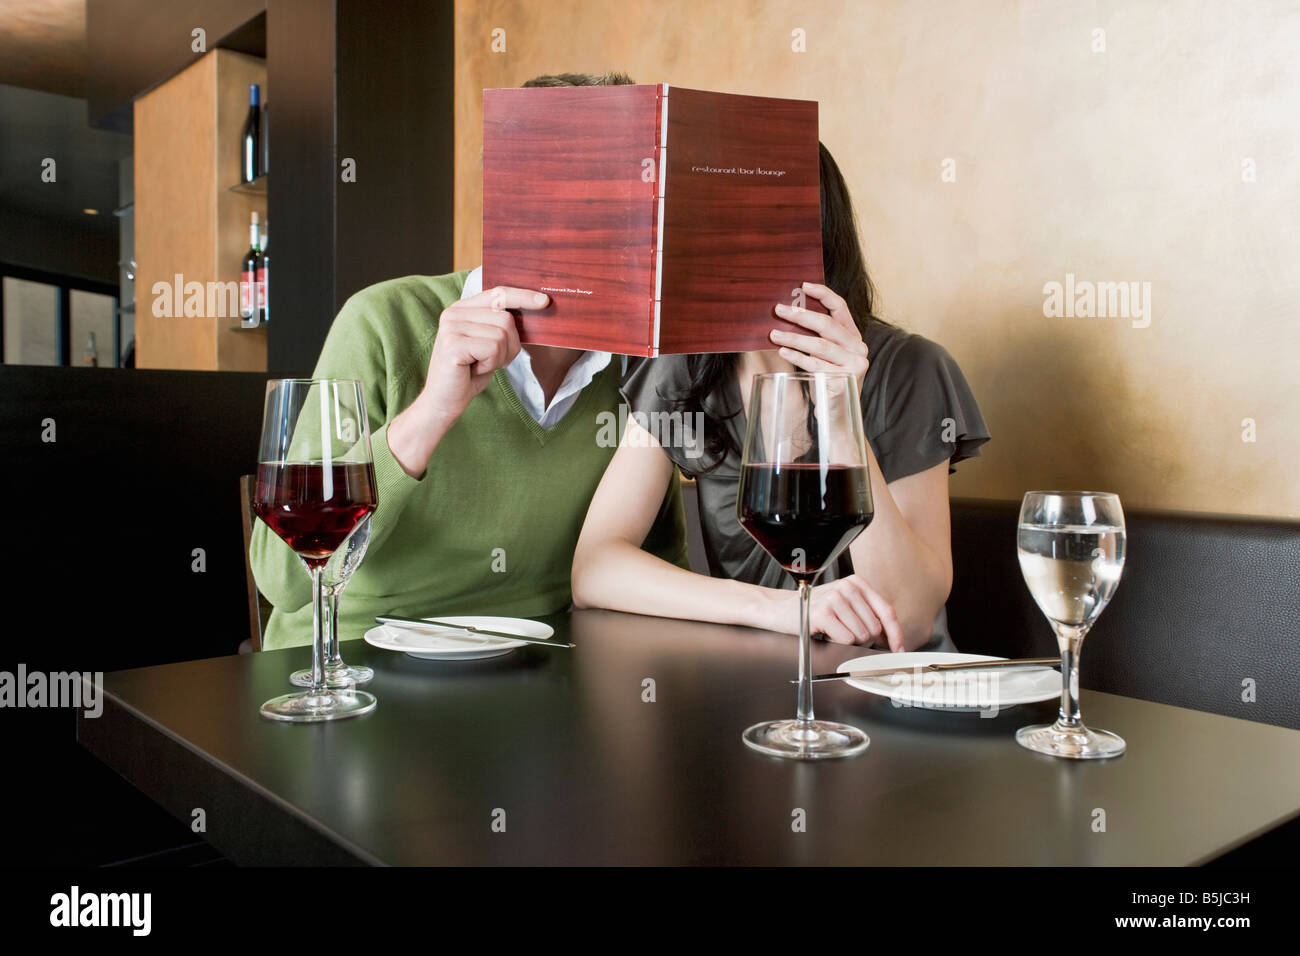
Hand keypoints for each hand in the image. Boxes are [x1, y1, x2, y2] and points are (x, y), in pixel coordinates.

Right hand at [388, 285, 547, 476]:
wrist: (444, 401)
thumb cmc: (470, 373)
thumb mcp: (489, 343)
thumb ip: (501, 325)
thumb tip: (535, 308)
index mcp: (462, 309)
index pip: (498, 293)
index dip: (523, 296)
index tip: (544, 302)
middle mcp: (454, 313)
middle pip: (505, 318)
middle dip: (510, 344)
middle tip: (491, 360)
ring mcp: (451, 327)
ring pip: (502, 334)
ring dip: (500, 356)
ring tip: (480, 365)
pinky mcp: (453, 344)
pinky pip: (493, 348)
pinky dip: (491, 364)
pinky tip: (474, 369)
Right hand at [768, 575, 903, 649]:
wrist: (779, 609)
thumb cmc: (812, 611)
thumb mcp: (843, 606)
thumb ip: (866, 615)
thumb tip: (890, 640)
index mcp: (857, 584)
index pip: (886, 612)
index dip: (896, 634)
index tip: (899, 650)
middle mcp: (848, 587)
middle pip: (875, 628)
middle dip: (865, 641)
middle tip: (844, 635)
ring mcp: (836, 599)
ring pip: (862, 636)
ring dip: (849, 642)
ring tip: (832, 632)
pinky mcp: (824, 613)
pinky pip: (846, 640)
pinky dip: (837, 643)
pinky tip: (825, 633)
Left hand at [769, 281, 868, 391]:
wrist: (836, 414)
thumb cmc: (826, 381)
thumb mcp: (823, 355)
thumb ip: (816, 336)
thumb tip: (789, 314)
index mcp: (853, 337)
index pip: (841, 308)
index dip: (823, 294)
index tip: (803, 285)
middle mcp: (858, 348)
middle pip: (827, 325)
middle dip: (801, 316)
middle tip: (779, 310)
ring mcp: (855, 364)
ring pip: (820, 345)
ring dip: (794, 338)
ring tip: (774, 334)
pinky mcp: (846, 378)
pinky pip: (817, 364)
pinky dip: (797, 357)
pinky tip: (783, 351)